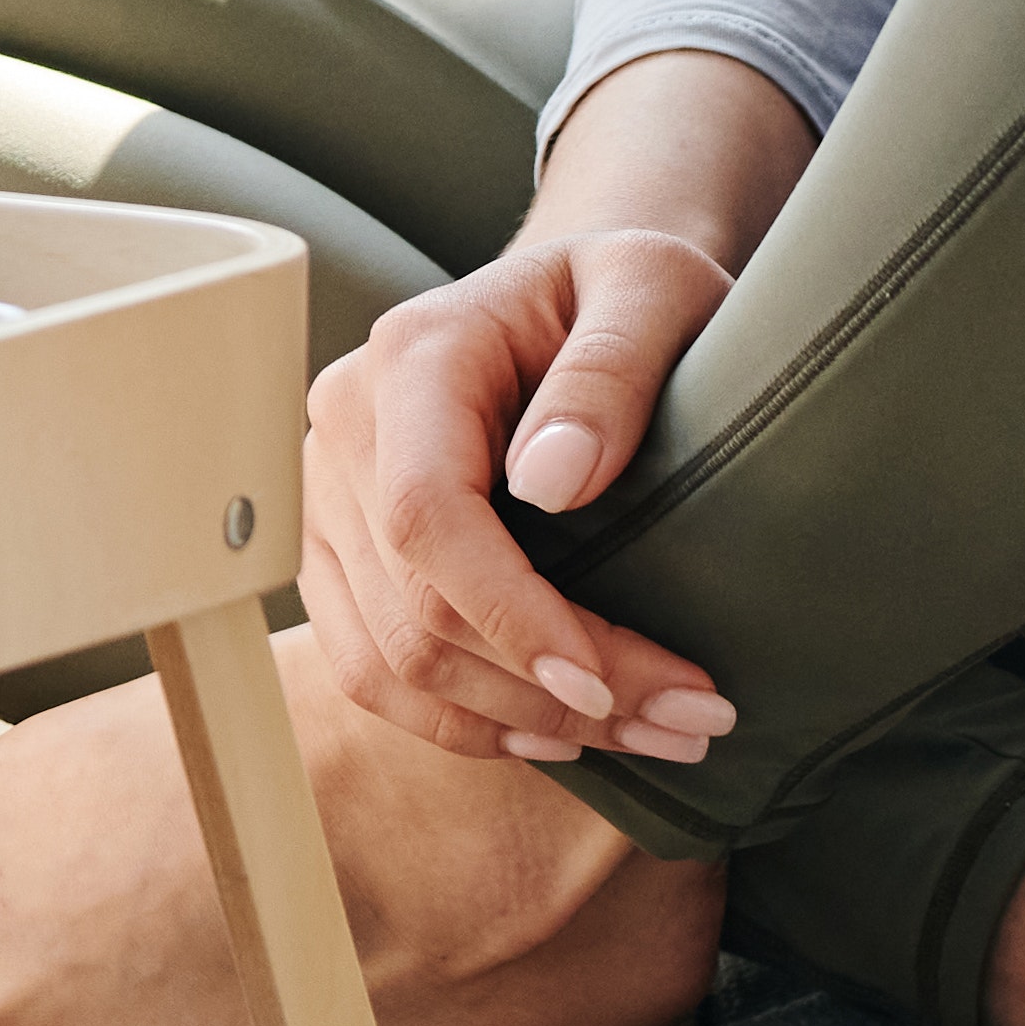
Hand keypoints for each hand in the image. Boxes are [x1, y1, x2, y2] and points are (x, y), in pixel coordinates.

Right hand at [303, 230, 746, 771]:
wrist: (577, 297)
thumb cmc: (625, 293)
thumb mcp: (655, 290)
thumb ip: (612, 367)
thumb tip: (550, 481)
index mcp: (411, 357)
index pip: (427, 514)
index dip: (509, 616)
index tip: (608, 683)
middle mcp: (346, 427)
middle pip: (415, 608)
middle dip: (554, 691)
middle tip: (693, 720)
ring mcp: (331, 496)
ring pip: (392, 660)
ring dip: (520, 722)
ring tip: (648, 734)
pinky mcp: (342, 553)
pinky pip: (374, 667)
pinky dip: (463, 721)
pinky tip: (556, 733)